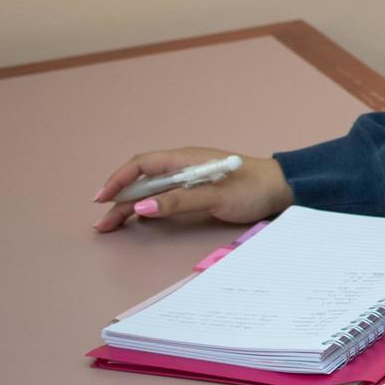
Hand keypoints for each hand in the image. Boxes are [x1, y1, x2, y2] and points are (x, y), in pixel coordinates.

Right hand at [92, 147, 293, 232]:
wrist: (282, 189)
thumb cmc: (253, 188)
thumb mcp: (216, 196)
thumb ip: (180, 201)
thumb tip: (143, 207)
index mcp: (185, 160)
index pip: (142, 165)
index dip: (119, 180)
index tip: (102, 199)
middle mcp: (184, 167)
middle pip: (143, 180)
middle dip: (119, 199)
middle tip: (102, 224)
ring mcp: (190, 179)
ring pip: (152, 190)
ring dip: (131, 205)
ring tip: (112, 225)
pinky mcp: (198, 191)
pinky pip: (165, 197)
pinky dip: (149, 207)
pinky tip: (139, 218)